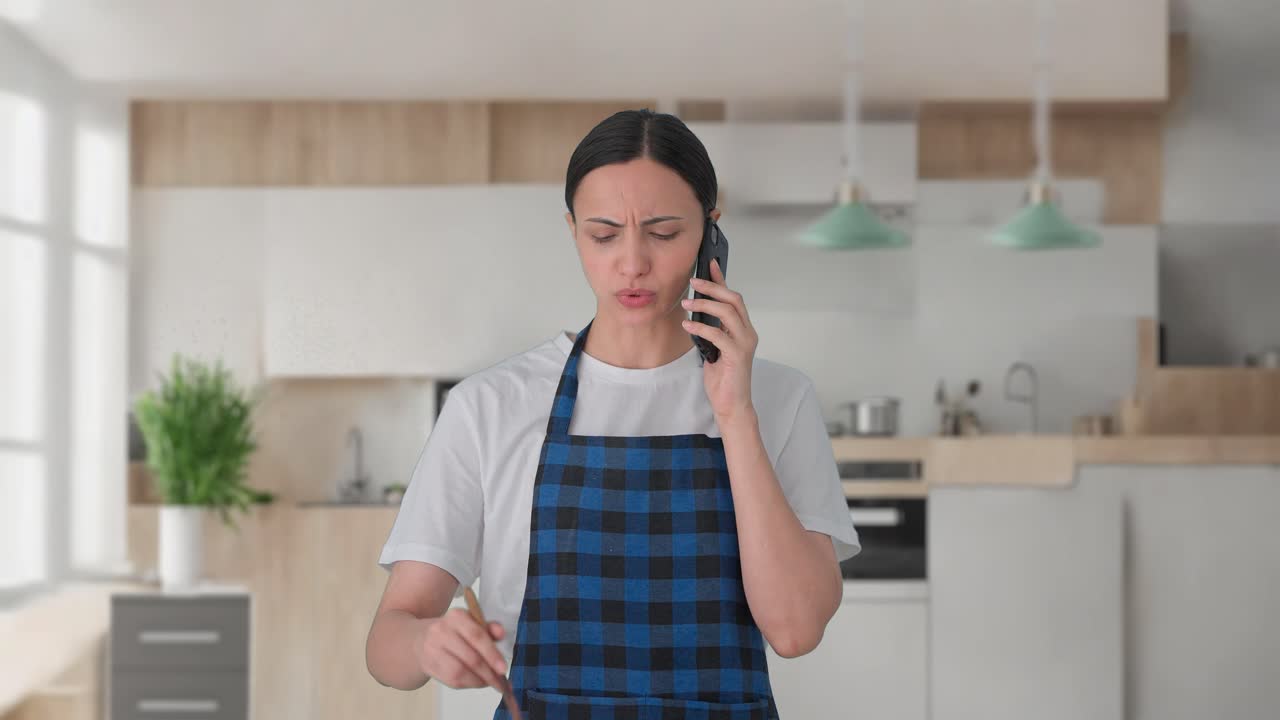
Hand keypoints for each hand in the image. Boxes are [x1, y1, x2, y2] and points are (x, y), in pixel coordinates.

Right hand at [412, 608, 508, 689]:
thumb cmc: (453, 632)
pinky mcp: (428, 666)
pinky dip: (467, 684)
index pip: (477, 636)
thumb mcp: (471, 623)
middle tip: (500, 682)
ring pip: (460, 672)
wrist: (420, 638)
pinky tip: (476, 682)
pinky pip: (451, 680)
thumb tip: (500, 633)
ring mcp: (432, 649)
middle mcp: (441, 631)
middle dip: (488, 673)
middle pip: (470, 657)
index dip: (492, 654)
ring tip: (489, 682)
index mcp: (456, 616)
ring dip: (478, 681)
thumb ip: (488, 628)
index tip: (503, 669)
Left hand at [682, 258, 758, 422]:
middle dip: (712, 287)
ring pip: (727, 312)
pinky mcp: (737, 355)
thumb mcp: (714, 348)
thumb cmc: (723, 378)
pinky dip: (700, 327)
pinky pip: (718, 334)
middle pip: (733, 299)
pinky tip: (687, 325)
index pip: (734, 298)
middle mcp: (748, 333)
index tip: (710, 264)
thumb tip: (695, 312)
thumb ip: (711, 331)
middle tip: (693, 282)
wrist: (731, 404)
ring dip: (704, 304)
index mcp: (743, 330)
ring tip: (686, 303)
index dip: (722, 279)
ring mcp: (744, 343)